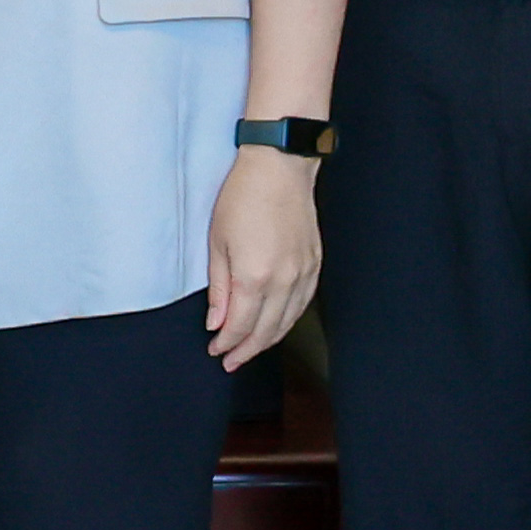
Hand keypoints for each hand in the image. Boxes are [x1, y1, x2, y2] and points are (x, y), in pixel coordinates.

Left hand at [206, 150, 321, 368]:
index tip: (215, 350)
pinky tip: (276, 325)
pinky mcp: (314, 265)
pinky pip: (302, 304)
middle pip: (266, 331)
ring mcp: (304, 274)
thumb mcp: (217, 242)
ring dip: (267, 340)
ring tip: (249, 349)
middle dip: (246, 350)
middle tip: (230, 360)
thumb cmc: (242, 198)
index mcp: (255, 277)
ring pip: (287, 321)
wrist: (279, 169)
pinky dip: (288, 320)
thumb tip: (217, 323)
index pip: (241, 325)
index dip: (227, 343)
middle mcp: (284, 281)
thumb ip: (219, 288)